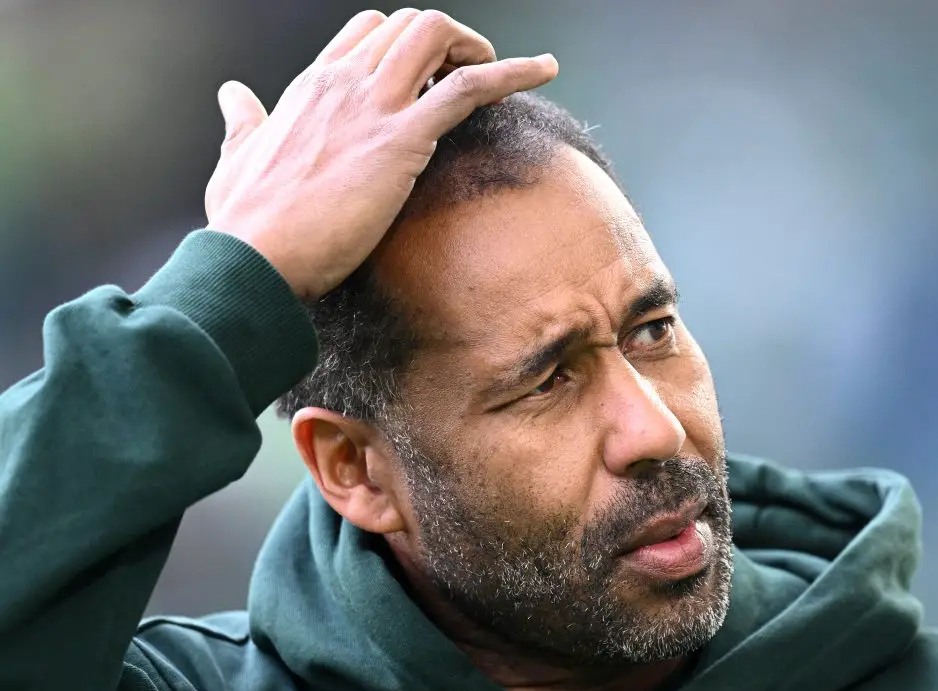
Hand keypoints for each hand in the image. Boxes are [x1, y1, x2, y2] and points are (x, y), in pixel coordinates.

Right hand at [203, 9, 557, 300]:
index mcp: (311, 86)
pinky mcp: (401, 139)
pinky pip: (469, 87)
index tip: (424, 77)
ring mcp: (373, 106)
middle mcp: (343, 82)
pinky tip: (545, 71)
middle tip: (467, 80)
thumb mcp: (237, 157)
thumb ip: (243, 121)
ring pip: (436, 35)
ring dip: (477, 48)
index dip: (404, 45)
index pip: (367, 31)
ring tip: (500, 74)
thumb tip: (234, 95)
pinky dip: (515, 73)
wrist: (253, 259)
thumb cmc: (244, 223)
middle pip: (408, 25)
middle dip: (448, 43)